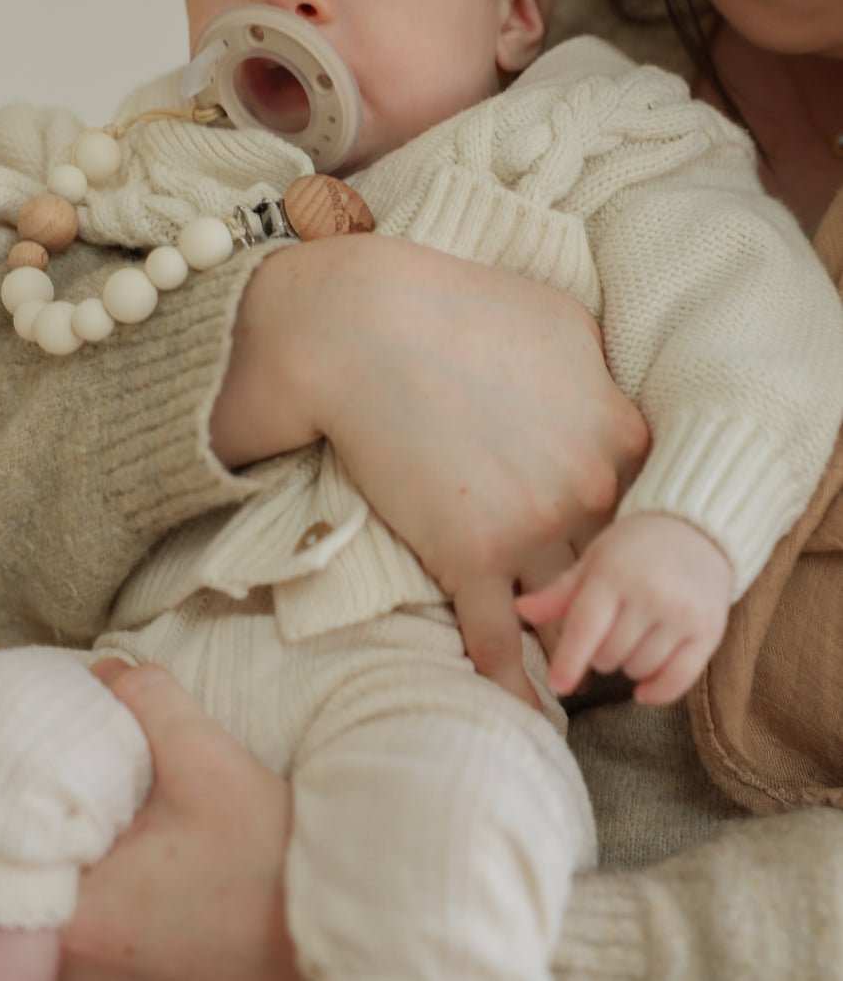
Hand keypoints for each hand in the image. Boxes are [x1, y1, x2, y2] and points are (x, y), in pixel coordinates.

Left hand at [61, 663, 298, 980]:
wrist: (328, 910)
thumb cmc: (267, 855)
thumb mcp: (206, 758)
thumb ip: (148, 701)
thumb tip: (105, 671)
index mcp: (80, 912)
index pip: (25, 832)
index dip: (47, 777)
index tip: (77, 742)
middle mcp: (82, 951)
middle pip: (48, 854)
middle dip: (71, 799)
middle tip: (104, 755)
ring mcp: (110, 962)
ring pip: (77, 875)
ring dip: (98, 829)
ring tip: (132, 787)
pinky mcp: (140, 957)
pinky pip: (104, 897)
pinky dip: (117, 858)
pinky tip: (152, 827)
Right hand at [211, 235, 648, 706]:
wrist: (365, 328)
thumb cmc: (459, 307)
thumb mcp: (560, 321)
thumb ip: (603, 371)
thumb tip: (612, 397)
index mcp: (619, 432)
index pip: (656, 509)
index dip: (641, 539)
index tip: (630, 559)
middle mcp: (589, 489)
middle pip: (620, 567)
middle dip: (618, 602)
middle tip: (613, 630)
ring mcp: (532, 529)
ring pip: (570, 612)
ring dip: (574, 650)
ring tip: (576, 678)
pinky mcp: (470, 557)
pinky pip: (500, 641)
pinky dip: (513, 684)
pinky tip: (521, 713)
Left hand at [517, 513, 733, 704]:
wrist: (698, 530)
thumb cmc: (635, 546)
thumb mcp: (594, 560)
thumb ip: (561, 592)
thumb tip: (522, 611)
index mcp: (614, 572)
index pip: (586, 627)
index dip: (569, 660)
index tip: (558, 685)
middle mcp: (650, 593)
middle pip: (610, 654)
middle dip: (599, 654)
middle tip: (608, 632)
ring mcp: (682, 613)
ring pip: (640, 668)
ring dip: (627, 666)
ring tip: (631, 639)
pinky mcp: (709, 630)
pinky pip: (678, 680)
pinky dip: (657, 691)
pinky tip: (644, 688)